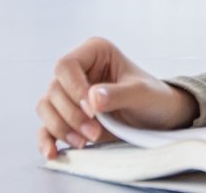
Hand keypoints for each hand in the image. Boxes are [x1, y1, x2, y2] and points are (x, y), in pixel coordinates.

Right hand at [35, 37, 198, 159]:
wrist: (158, 117)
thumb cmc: (153, 97)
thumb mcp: (142, 93)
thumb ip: (119, 94)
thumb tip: (92, 97)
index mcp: (95, 52)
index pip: (67, 66)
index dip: (74, 89)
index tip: (92, 110)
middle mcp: (78, 70)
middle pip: (54, 90)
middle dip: (72, 115)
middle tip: (94, 132)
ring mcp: (70, 94)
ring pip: (46, 108)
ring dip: (62, 128)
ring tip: (85, 141)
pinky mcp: (67, 116)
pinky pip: (46, 126)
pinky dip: (47, 140)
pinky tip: (53, 152)